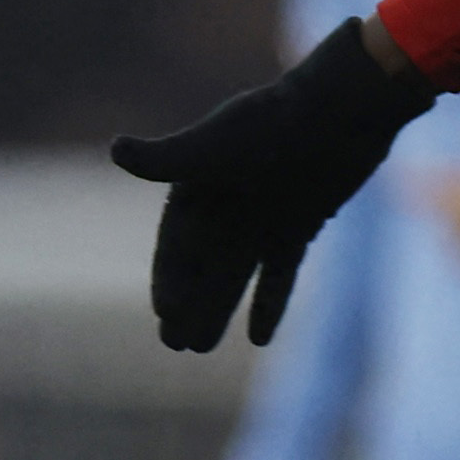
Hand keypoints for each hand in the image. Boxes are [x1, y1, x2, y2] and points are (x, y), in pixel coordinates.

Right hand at [109, 15, 436, 350]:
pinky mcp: (301, 225)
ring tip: (200, 348)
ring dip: (218, 308)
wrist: (342, 112)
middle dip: (187, 302)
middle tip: (174, 343)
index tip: (165, 314)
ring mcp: (265, 216)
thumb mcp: (216, 144)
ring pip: (235, 274)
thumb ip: (168, 157)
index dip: (169, 278)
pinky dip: (269, 303)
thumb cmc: (275, 124)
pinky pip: (279, 273)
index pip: (176, 241)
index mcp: (201, 182)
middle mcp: (229, 202)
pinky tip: (260, 339)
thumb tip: (117, 151)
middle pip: (202, 264)